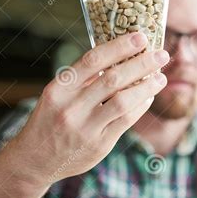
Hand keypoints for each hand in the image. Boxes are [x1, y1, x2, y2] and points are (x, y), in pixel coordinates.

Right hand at [5, 32, 168, 185]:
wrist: (35, 160)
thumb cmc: (51, 121)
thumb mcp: (57, 96)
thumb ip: (83, 80)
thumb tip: (120, 58)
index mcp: (59, 88)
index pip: (93, 60)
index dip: (119, 47)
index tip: (140, 37)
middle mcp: (71, 106)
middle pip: (113, 79)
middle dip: (141, 64)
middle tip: (161, 54)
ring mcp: (85, 127)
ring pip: (123, 101)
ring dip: (146, 87)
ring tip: (161, 78)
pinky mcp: (99, 144)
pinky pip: (126, 121)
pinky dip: (140, 106)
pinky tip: (148, 97)